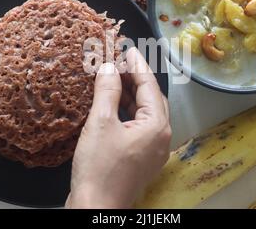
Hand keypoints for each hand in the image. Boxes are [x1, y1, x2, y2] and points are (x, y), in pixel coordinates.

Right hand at [67, 47, 170, 208]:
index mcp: (157, 126)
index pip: (149, 86)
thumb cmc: (99, 169)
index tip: (128, 48)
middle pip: (151, 98)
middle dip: (135, 78)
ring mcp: (152, 149)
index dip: (137, 65)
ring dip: (131, 95)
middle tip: (118, 62)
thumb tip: (108, 67)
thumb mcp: (100, 123)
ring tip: (114, 78)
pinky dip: (128, 112)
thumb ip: (107, 91)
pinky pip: (139, 126)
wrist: (95, 207)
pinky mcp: (141, 157)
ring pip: (145, 112)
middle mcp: (160, 137)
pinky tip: (114, 104)